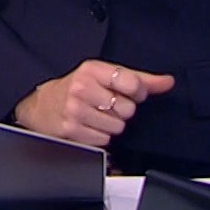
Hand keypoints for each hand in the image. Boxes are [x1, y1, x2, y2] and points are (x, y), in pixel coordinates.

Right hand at [12, 60, 174, 145]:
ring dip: (111, 125)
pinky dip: (100, 137)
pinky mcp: (72, 130)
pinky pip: (104, 140)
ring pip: (117, 127)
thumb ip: (139, 79)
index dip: (137, 93)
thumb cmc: (76, 89)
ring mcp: (76, 110)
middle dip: (121, 111)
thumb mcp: (104, 76)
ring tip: (96, 116)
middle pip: (127, 109)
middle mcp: (82, 88)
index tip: (128, 93)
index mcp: (92, 69)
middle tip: (105, 106)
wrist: (41, 106)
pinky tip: (89, 127)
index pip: (133, 84)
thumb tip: (168, 82)